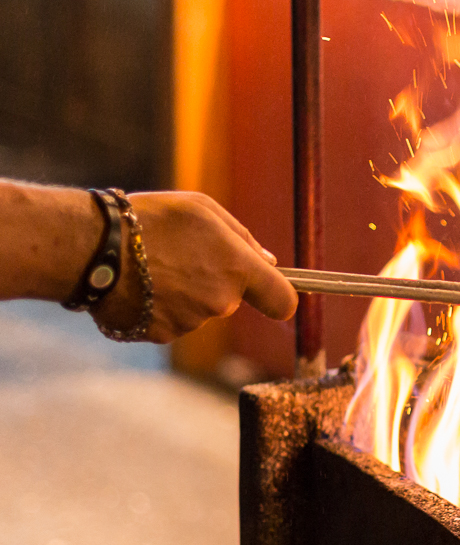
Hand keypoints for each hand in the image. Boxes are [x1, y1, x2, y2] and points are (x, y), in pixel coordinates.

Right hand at [95, 193, 298, 342]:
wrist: (91, 248)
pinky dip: (158, 307)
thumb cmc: (150, 220)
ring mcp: (190, 323)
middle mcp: (220, 302)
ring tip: (151, 266)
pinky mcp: (160, 335)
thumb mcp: (203, 210)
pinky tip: (137, 285)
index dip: (280, 298)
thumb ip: (243, 238)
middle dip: (213, 282)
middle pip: (229, 299)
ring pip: (198, 311)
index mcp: (238, 270)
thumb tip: (269, 262)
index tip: (272, 294)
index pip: (283, 301)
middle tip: (179, 256)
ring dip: (183, 293)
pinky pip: (169, 321)